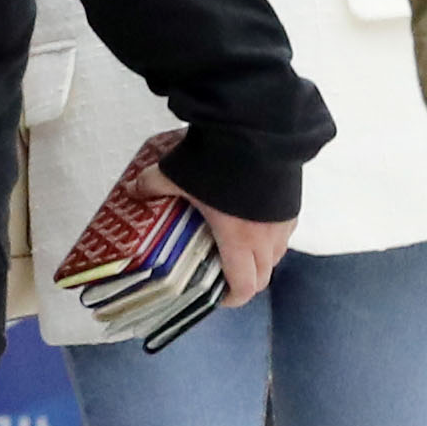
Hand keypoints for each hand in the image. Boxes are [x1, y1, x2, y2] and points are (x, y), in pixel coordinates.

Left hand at [131, 160, 294, 308]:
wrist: (257, 127)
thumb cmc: (217, 161)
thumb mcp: (175, 174)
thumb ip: (152, 185)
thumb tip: (133, 190)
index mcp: (239, 240)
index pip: (245, 286)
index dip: (233, 298)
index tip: (219, 297)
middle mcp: (267, 236)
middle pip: (265, 275)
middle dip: (246, 281)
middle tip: (226, 274)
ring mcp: (283, 218)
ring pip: (278, 252)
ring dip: (262, 257)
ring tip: (241, 246)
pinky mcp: (293, 199)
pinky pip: (285, 228)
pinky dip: (272, 232)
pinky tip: (256, 217)